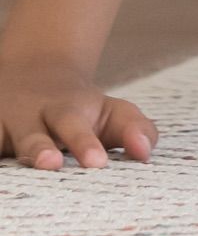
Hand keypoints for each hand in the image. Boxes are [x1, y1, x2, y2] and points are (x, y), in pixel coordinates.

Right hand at [1, 61, 155, 171]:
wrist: (34, 72)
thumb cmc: (80, 108)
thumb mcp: (111, 112)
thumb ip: (134, 130)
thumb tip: (146, 153)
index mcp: (66, 111)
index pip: (77, 126)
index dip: (86, 144)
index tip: (98, 162)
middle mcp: (29, 118)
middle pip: (34, 135)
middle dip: (41, 149)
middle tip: (51, 163)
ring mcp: (1, 127)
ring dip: (3, 150)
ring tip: (26, 163)